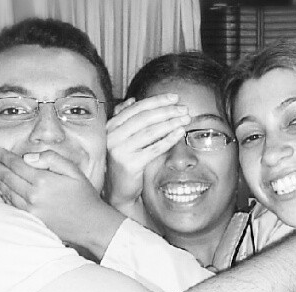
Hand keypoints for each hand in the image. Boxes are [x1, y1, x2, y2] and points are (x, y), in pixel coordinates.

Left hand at [0, 147, 123, 256]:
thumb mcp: (73, 170)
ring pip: (7, 192)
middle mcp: (34, 196)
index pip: (16, 164)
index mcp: (43, 180)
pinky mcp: (32, 220)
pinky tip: (0, 188)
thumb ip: (51, 158)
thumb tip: (28, 158)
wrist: (91, 224)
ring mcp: (31, 210)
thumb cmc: (84, 196)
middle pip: (8, 177)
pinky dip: (3, 195)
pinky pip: (12, 205)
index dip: (3, 156)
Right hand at [104, 94, 190, 209]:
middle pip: (145, 118)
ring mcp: (120, 150)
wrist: (118, 189)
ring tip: (185, 119)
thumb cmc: (122, 162)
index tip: (175, 98)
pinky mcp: (130, 164)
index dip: (157, 101)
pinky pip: (154, 148)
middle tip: (184, 109)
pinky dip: (168, 139)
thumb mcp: (120, 138)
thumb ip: (124, 119)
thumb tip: (132, 100)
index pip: (137, 108)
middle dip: (167, 111)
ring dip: (171, 123)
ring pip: (150, 131)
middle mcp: (112, 136)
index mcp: (110, 126)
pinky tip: (179, 133)